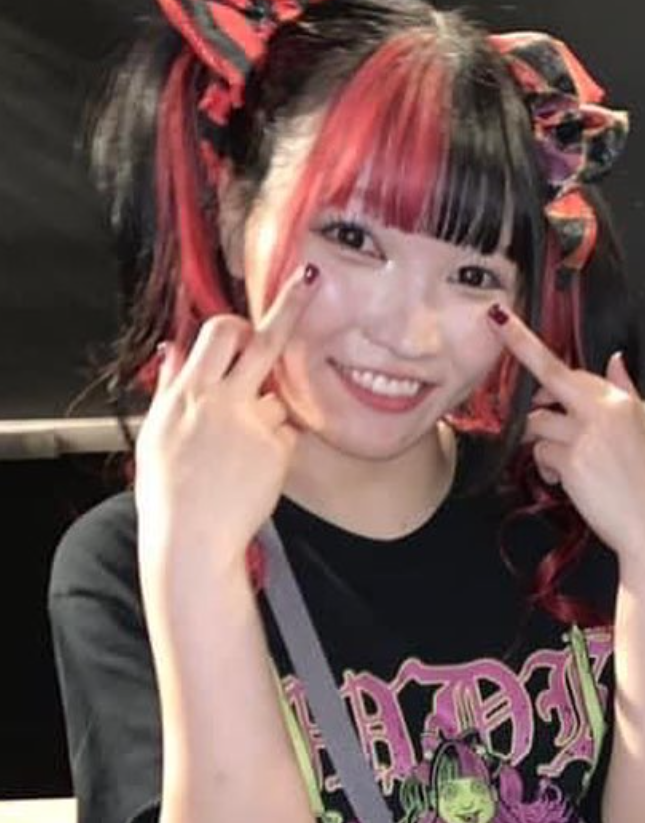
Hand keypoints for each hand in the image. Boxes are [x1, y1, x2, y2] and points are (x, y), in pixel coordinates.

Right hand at [135, 264, 318, 576]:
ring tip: (240, 452)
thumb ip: (170, 386)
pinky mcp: (278, 450)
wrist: (193, 537)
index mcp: (188, 391)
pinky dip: (277, 446)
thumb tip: (173, 348)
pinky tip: (254, 471)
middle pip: (261, 340)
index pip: (218, 334)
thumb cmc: (169, 490)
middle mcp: (223, 399)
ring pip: (277, 397)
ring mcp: (254, 423)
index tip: (252, 314)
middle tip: (309, 285)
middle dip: (287, 308)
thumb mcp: (156, 431)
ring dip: (267, 412)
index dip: (237, 322)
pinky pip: (287, 434)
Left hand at [488, 303, 644, 560]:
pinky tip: (565, 482)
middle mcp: (602, 411)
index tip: (502, 320)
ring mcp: (585, 434)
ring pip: (538, 422)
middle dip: (526, 371)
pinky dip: (547, 468)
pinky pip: (541, 453)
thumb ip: (628, 392)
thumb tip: (616, 362)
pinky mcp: (571, 460)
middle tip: (518, 366)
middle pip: (548, 379)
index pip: (571, 368)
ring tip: (562, 465)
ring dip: (541, 441)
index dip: (531, 345)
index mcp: (621, 401)